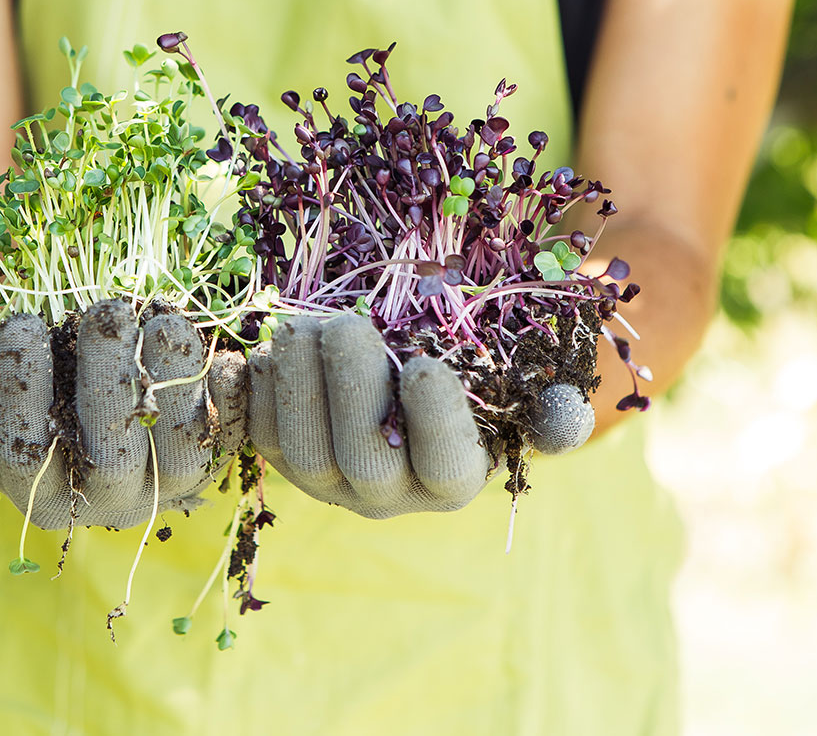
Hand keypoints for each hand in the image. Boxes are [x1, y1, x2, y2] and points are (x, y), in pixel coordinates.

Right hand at [0, 300, 247, 529]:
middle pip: (111, 452)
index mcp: (48, 493)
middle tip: (99, 311)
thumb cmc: (42, 389)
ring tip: (154, 313)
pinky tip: (213, 342)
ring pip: (179, 438)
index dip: (20, 392)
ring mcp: (177, 477)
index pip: (27, 456)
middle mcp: (115, 499)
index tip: (18, 324)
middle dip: (103, 376)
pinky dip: (227, 380)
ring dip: (168, 370)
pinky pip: (236, 418)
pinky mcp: (227, 445)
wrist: (129, 386)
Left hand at [245, 315, 593, 518]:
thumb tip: (567, 415)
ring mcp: (327, 479)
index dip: (434, 421)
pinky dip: (250, 394)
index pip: (445, 465)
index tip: (426, 364)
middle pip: (361, 459)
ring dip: (296, 386)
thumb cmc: (474, 386)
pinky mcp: (282, 456)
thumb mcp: (519, 394)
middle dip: (352, 389)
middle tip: (348, 324)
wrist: (407, 388)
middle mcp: (386, 492)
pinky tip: (251, 352)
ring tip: (300, 326)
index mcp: (451, 479)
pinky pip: (256, 435)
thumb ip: (549, 406)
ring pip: (301, 452)